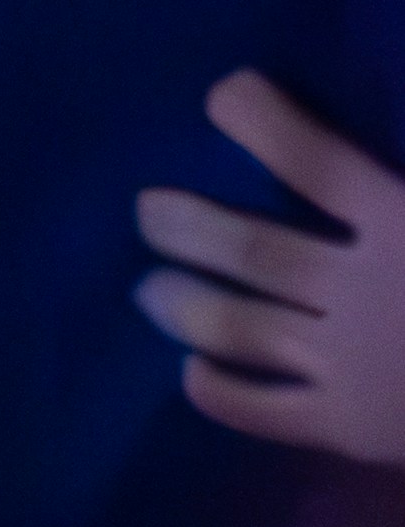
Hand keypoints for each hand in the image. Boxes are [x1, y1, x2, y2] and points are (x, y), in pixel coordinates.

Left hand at [136, 75, 404, 463]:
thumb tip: (392, 120)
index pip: (313, 159)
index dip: (262, 121)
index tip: (222, 94)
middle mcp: (364, 291)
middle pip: (252, 247)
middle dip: (190, 225)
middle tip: (146, 211)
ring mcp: (350, 365)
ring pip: (239, 325)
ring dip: (183, 302)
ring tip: (148, 288)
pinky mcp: (350, 431)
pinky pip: (264, 412)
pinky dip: (218, 392)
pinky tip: (190, 374)